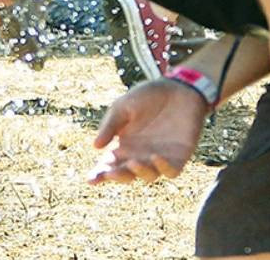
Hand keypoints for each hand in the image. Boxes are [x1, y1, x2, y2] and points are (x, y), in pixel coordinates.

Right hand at [89, 78, 207, 184]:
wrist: (176, 88)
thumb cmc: (146, 96)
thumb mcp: (122, 107)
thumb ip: (110, 126)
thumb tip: (95, 146)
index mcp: (124, 146)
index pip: (109, 165)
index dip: (99, 174)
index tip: (90, 180)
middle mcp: (140, 156)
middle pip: (127, 174)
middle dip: (118, 176)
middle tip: (110, 172)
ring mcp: (159, 158)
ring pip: (149, 176)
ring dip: (140, 172)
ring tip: (132, 162)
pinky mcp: (179, 157)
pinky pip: (171, 171)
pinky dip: (164, 168)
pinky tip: (155, 157)